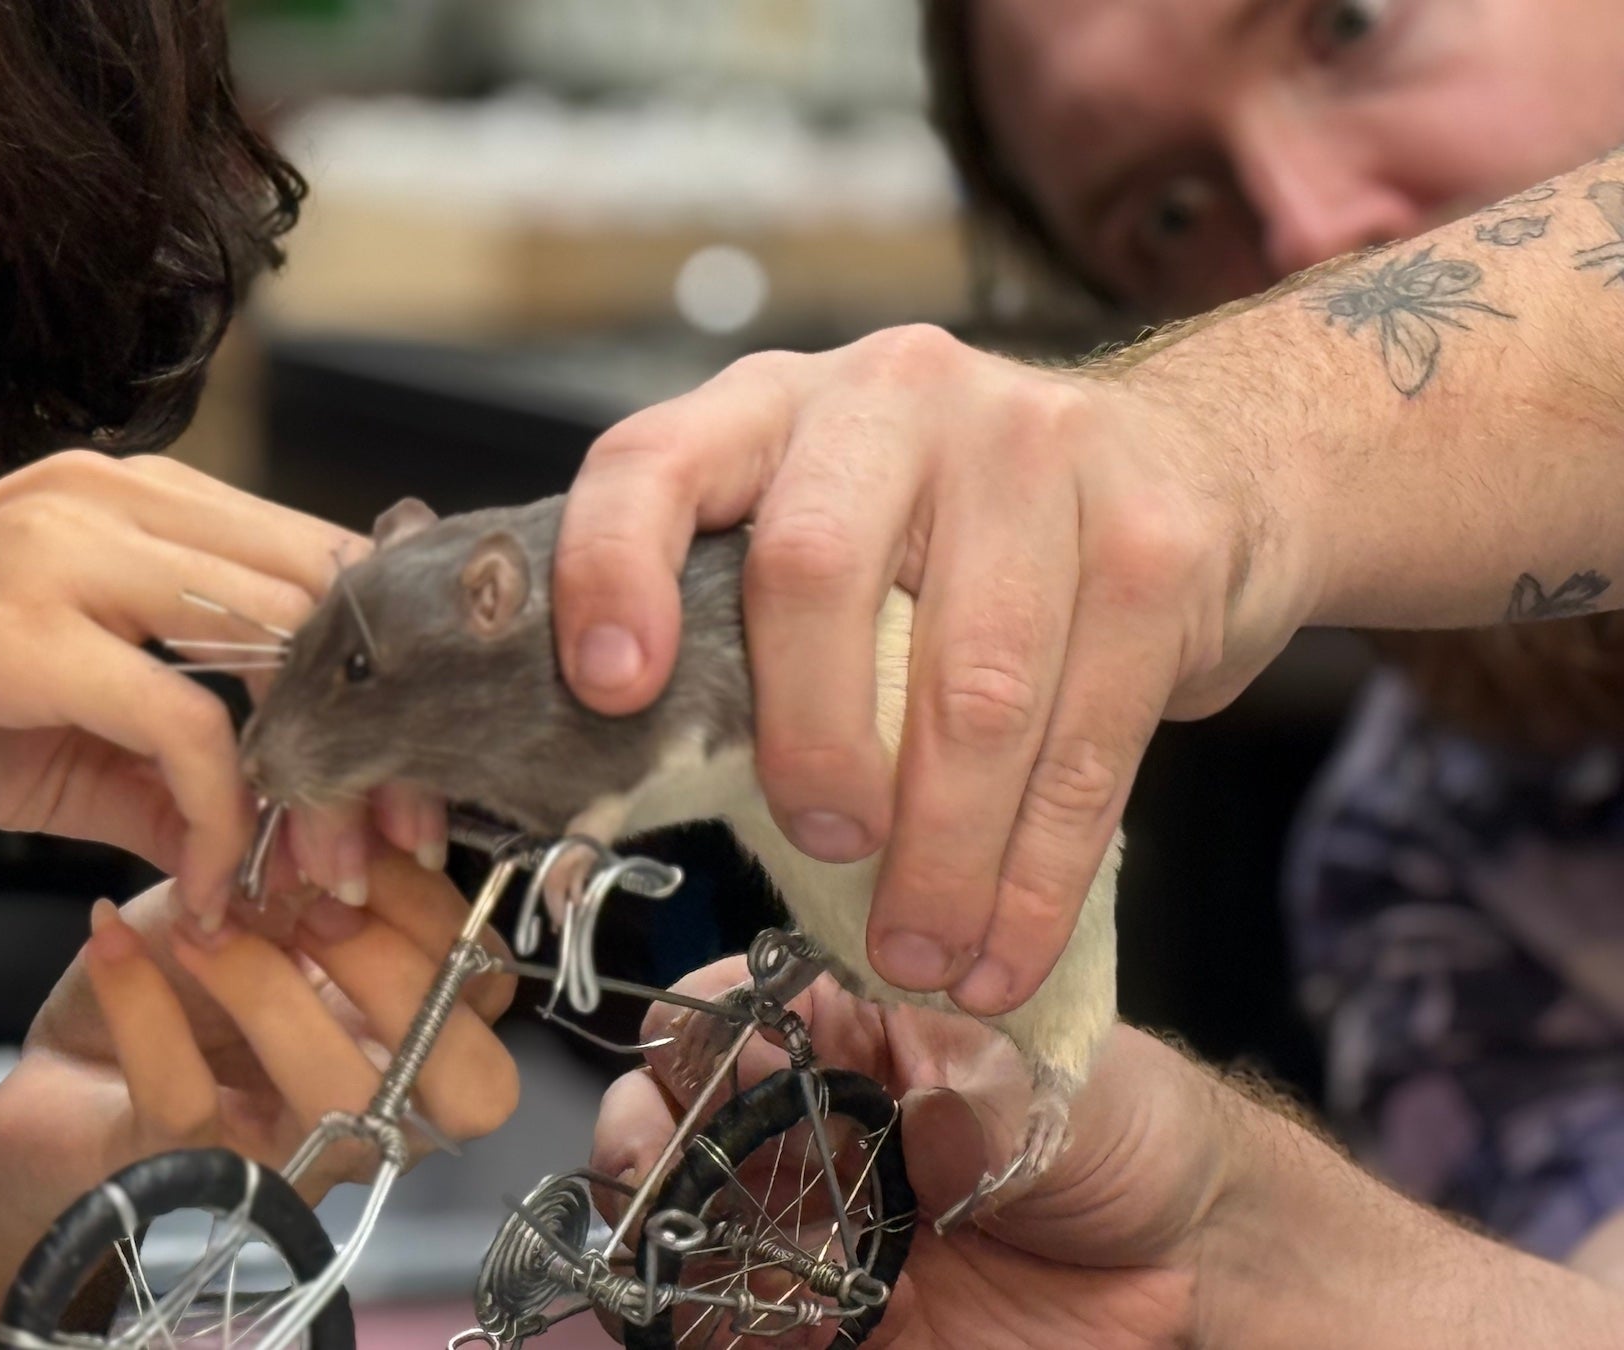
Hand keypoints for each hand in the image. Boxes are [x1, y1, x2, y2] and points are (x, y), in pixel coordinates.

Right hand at [0, 450, 359, 921]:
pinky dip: (221, 821)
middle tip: (387, 847)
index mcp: (125, 497)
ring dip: (317, 786)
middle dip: (374, 737)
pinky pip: (184, 727)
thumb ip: (165, 764)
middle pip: (320, 601)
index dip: (376, 677)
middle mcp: (106, 498)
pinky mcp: (16, 628)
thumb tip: (274, 831)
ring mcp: (60, 551)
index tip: (400, 789)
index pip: (313, 562)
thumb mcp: (51, 733)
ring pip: (274, 652)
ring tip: (316, 879)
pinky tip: (206, 889)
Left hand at [0, 852, 516, 1234]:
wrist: (65, 1068)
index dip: (431, 911)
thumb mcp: (255, 898)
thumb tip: (351, 812)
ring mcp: (294, 1158)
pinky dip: (146, 1006)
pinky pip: (189, 1102)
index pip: (486, 989)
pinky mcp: (194, 1180)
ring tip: (199, 925)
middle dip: (400, 978)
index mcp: (411, 1037)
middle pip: (472, 1084)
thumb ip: (315, 863)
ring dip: (268, 987)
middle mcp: (379, 1112)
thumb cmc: (183, 982)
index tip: (350, 843)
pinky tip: (110, 942)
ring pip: (340, 1098)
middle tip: (309, 909)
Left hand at [551, 328, 1319, 1012]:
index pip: (655, 461)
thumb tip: (639, 794)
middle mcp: (897, 398)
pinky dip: (1037, 873)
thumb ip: (739, 623)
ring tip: (918, 956)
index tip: (608, 689)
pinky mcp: (1156, 542)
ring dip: (940, 854)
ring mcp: (1038, 453)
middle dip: (809, 742)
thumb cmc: (963, 533)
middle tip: (822, 850)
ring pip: (971, 685)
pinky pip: (1088, 740)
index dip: (612, 569)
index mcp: (775, 405)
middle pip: (815, 570)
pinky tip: (1002, 948)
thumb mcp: (831, 531)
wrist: (1206, 455)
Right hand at [592, 956, 1229, 1349]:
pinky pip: (728, 1320)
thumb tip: (922, 1097)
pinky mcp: (826, 1318)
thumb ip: (985, 1089)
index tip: (712, 1054)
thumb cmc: (1132, 1135)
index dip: (710, 1022)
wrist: (1196, 1267)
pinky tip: (697, 1313)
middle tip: (651, 1156)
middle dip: (644, 1124)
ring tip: (661, 1241)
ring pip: (681, 1215)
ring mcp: (809, 1222)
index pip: (745, 1006)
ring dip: (650, 1224)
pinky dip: (692, 1316)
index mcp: (859, 1034)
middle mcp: (812, 1121)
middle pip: (680, 1109)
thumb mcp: (1071, 1088)